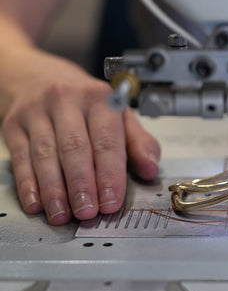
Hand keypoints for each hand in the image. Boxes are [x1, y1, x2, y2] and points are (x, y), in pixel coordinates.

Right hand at [2, 51, 159, 224]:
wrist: (38, 75)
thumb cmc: (85, 102)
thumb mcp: (119, 115)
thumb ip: (139, 143)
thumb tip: (150, 169)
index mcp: (100, 98)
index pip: (106, 140)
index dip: (109, 174)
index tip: (111, 201)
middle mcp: (67, 100)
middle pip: (74, 148)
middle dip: (82, 184)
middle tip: (87, 212)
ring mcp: (37, 111)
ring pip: (45, 155)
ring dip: (54, 190)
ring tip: (62, 215)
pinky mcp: (14, 124)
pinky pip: (20, 158)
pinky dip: (28, 184)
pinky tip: (36, 204)